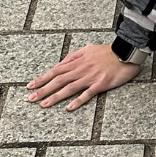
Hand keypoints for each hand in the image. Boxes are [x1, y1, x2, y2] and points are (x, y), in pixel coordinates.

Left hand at [27, 43, 141, 110]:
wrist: (125, 52)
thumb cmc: (107, 51)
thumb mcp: (88, 48)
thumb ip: (74, 55)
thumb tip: (62, 62)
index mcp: (77, 60)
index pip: (56, 70)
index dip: (43, 78)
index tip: (31, 85)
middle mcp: (81, 69)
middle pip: (59, 80)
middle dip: (43, 89)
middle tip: (30, 98)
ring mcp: (90, 77)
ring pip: (69, 87)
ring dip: (55, 96)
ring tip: (43, 104)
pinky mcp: (101, 83)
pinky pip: (87, 93)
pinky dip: (78, 100)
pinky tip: (69, 108)